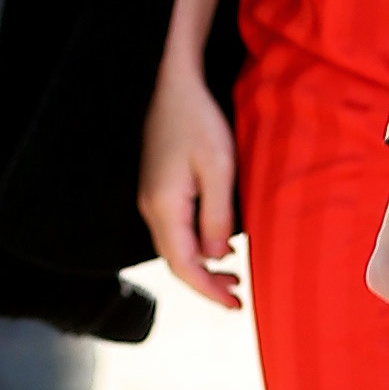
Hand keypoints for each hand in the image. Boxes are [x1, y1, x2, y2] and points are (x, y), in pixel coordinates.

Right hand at [139, 49, 243, 310]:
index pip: (184, 266)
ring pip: (174, 247)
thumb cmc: (198, 121)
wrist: (171, 84)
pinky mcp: (156, 188)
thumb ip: (218, 217)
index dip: (208, 291)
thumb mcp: (219, 169)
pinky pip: (174, 229)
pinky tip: (217, 246)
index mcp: (165, 207)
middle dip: (205, 284)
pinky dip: (194, 246)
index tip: (235, 305)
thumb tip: (215, 257)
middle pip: (175, 262)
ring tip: (232, 277)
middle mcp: (151, 208)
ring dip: (201, 266)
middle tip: (237, 297)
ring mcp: (150, 198)